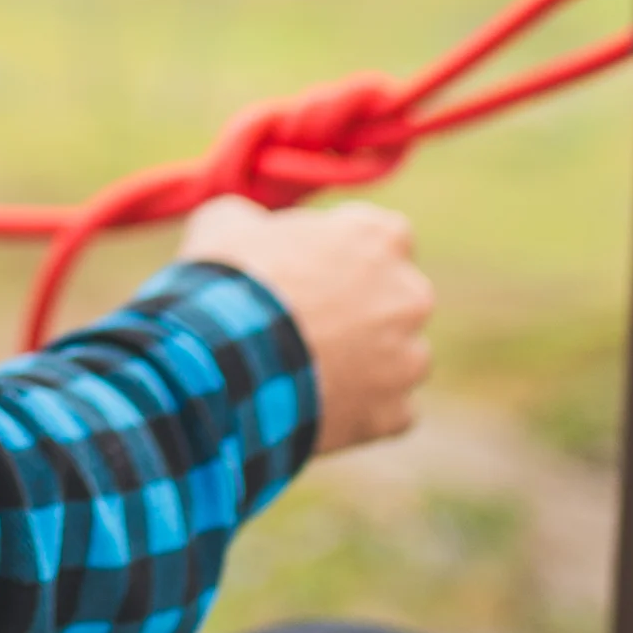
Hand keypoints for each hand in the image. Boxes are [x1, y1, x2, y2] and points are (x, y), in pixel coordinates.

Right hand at [178, 197, 433, 454]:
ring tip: (309, 371)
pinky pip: (386, 411)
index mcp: (379, 237)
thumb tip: (249, 227)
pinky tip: (317, 406)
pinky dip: (359, 411)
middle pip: (396, 299)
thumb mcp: (226, 224)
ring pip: (398, 358)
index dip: (345, 253)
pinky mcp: (395, 412)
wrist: (223, 363)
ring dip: (366, 363)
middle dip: (363, 310)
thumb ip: (257, 220)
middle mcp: (410, 295)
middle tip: (309, 323)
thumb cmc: (229, 283)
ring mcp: (408, 358)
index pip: (382, 236)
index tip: (313, 269)